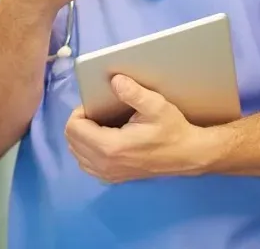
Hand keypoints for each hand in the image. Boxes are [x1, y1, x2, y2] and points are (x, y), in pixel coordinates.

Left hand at [64, 75, 211, 183]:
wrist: (189, 155)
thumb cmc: (172, 130)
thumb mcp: (156, 105)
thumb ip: (133, 92)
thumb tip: (114, 80)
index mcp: (110, 147)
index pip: (73, 129)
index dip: (79, 112)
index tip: (95, 106)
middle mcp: (104, 164)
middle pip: (71, 141)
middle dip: (78, 123)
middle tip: (97, 113)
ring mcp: (108, 175)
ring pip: (76, 154)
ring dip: (81, 137)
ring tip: (98, 125)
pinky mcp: (113, 179)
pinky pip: (86, 164)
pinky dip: (86, 150)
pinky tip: (102, 139)